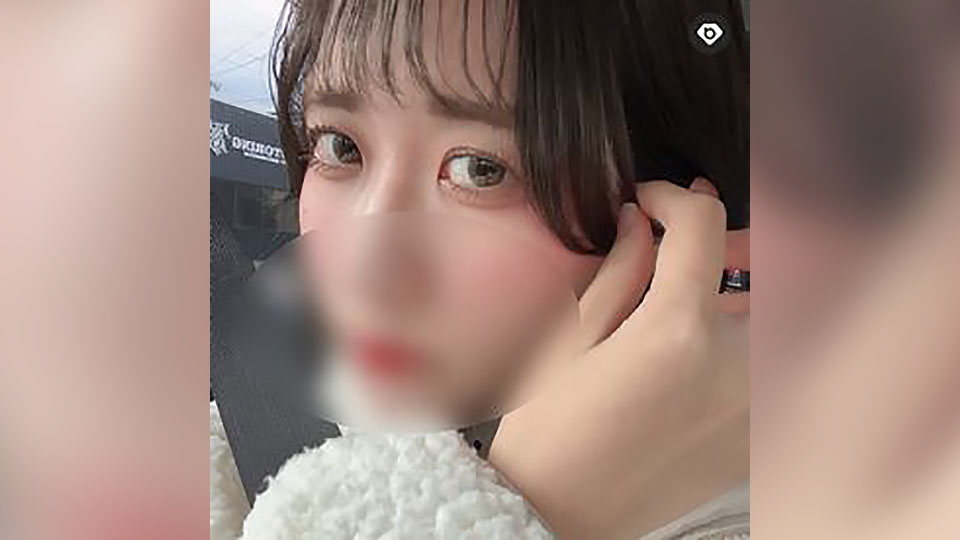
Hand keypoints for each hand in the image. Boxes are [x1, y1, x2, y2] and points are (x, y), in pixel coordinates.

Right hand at [490, 180, 748, 539]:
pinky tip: (707, 344)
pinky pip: (768, 368)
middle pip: (764, 265)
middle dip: (727, 239)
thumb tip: (640, 221)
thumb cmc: (548, 434)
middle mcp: (731, 367)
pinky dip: (746, 342)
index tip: (651, 203)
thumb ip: (618, 271)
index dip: (672, 198)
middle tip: (688, 239)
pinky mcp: (754, 436)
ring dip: (743, 290)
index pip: (700, 226)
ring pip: (774, 316)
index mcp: (674, 333)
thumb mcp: (568, 340)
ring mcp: (752, 405)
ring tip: (700, 290)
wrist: (557, 519)